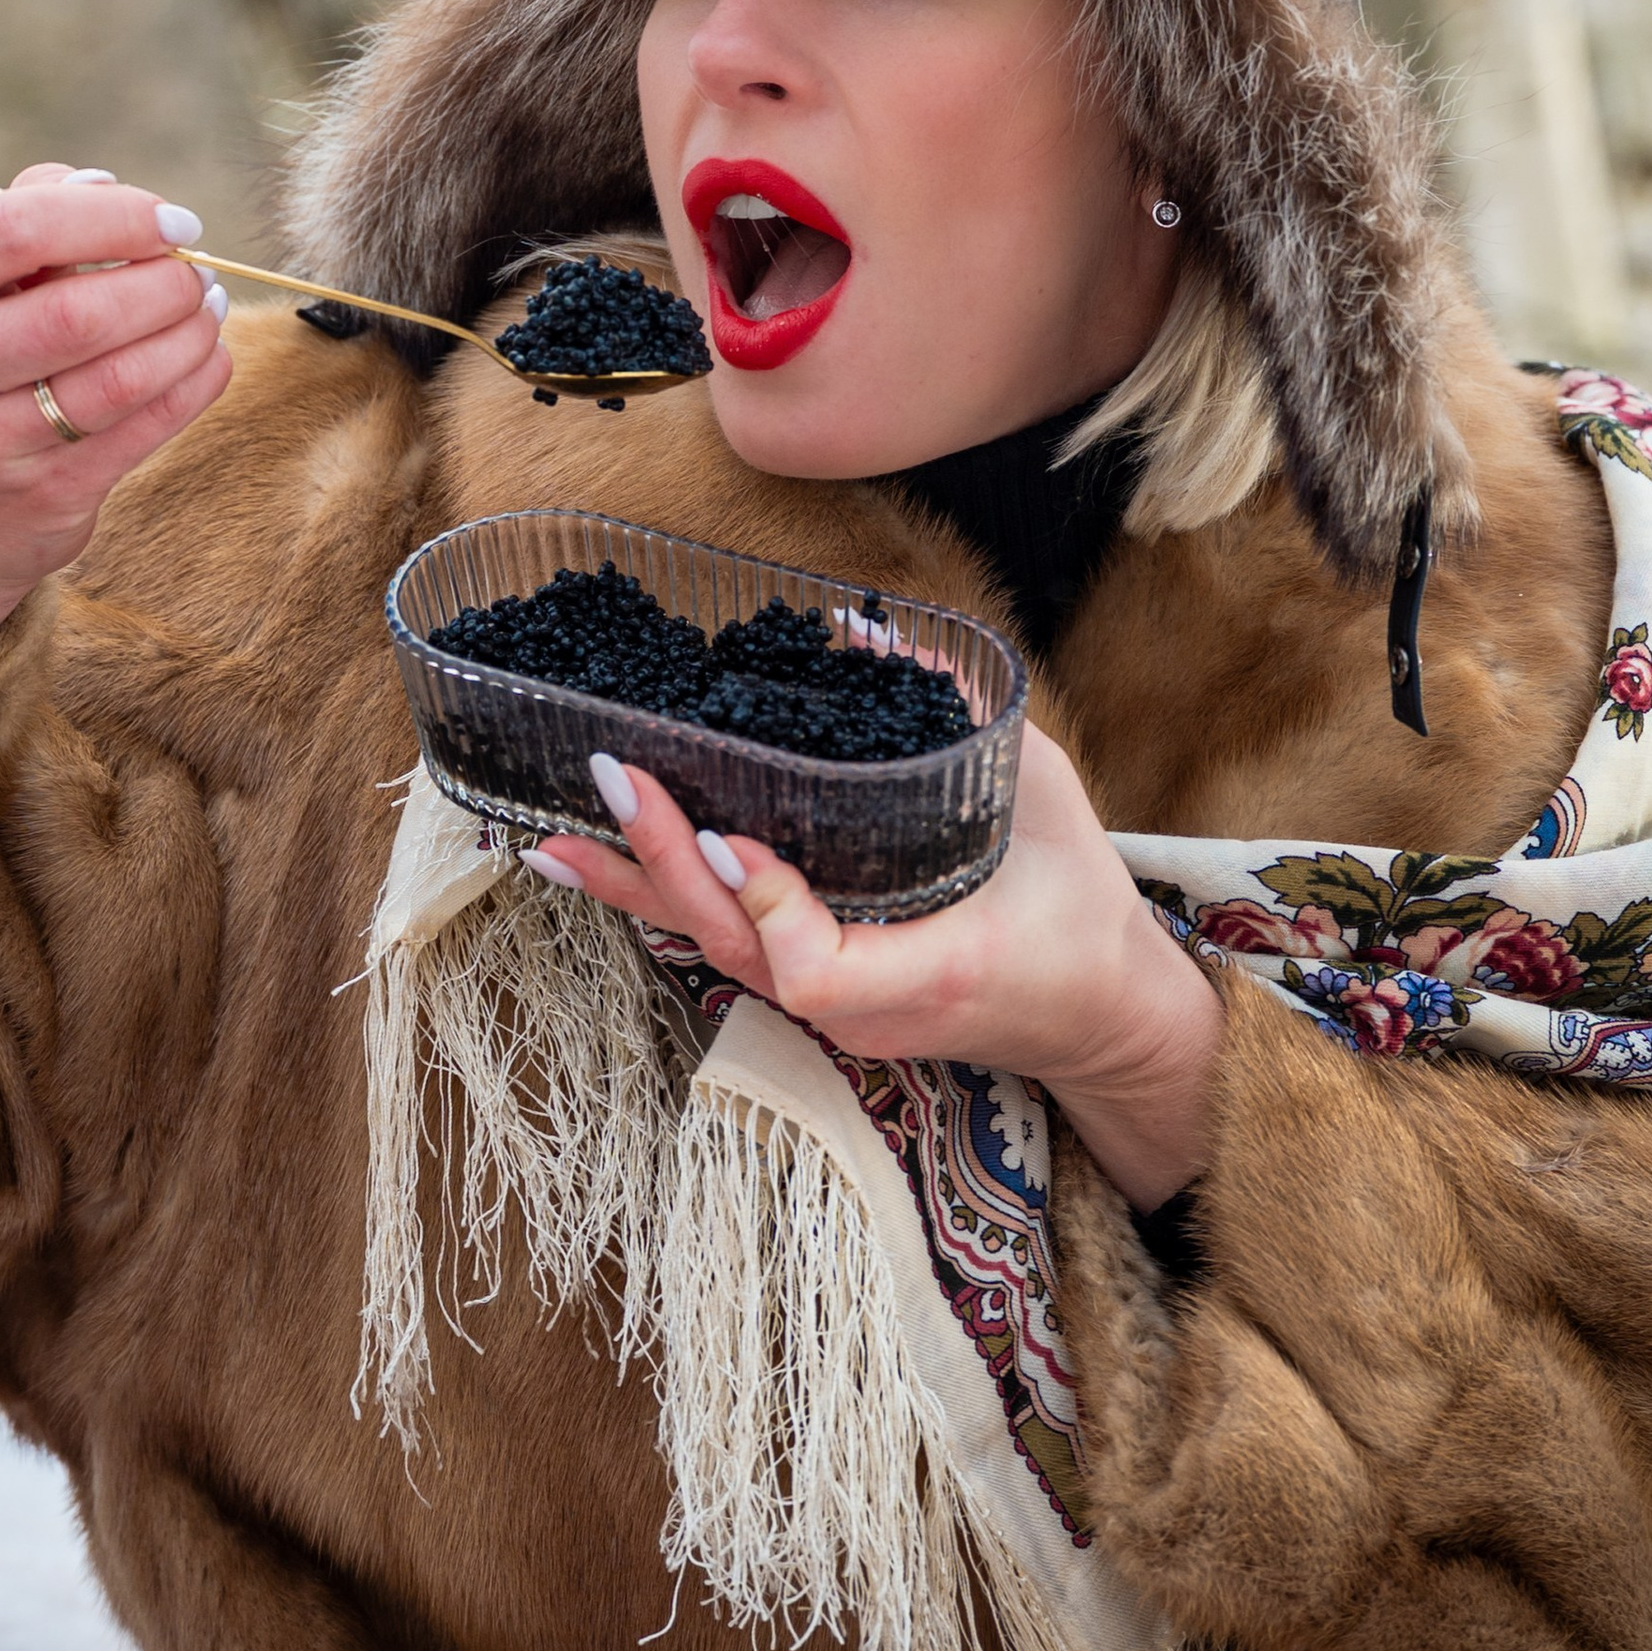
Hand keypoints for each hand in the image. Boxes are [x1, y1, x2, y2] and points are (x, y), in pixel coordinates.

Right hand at [0, 163, 232, 700]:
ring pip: (118, 377)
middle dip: (161, 284)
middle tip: (196, 274)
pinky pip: (145, 429)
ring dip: (187, 334)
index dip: (111, 216)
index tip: (174, 221)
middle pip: (74, 311)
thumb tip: (108, 187)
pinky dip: (196, 382)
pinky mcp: (42, 499)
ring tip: (207, 309)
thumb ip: (31, 214)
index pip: (12, 229)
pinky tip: (208, 356)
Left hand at [530, 722, 1223, 1209]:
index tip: (727, 842)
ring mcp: (838, 1013)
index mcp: (937, 969)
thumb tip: (873, 635)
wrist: (1099, 1015)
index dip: (766, 908)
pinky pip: (726, 950)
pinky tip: (596, 865)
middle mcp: (870, 1007)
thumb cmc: (1077, 904)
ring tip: (551, 838)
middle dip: (662, 867)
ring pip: (715, 955)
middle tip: (611, 781)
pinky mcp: (817, 997)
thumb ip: (965, 715)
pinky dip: (658, 903)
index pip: (821, 968)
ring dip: (631, 891)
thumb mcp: (1044, 793)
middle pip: (738, 954)